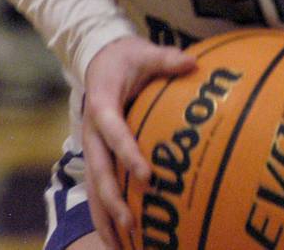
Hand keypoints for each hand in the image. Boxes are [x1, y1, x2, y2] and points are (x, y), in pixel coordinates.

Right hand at [82, 36, 196, 248]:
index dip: (128, 153)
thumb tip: (192, 62)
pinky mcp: (96, 156)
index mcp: (103, 105)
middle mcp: (91, 132)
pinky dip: (104, 214)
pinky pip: (97, 187)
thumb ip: (167, 59)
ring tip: (120, 245)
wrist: (99, 59)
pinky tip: (117, 239)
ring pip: (92, 187)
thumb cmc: (126, 58)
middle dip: (113, 199)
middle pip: (99, 170)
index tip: (146, 175)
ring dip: (105, 215)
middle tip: (132, 223)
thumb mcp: (144, 52)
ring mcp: (91, 147)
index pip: (114, 133)